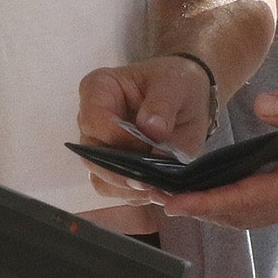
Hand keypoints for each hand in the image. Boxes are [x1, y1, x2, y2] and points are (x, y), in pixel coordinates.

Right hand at [74, 56, 216, 199]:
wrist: (187, 99)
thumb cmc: (175, 83)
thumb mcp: (174, 84)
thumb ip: (162, 104)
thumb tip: (153, 130)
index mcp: (98, 90)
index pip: (95, 120)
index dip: (118, 138)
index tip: (148, 144)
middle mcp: (91, 121)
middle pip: (91, 156)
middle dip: (121, 172)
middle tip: (150, 180)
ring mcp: (100, 148)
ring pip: (99, 179)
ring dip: (127, 188)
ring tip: (155, 186)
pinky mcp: (113, 168)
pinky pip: (115, 190)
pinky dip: (134, 195)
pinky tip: (155, 188)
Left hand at [157, 90, 277, 230]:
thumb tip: (260, 104)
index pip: (242, 199)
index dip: (205, 202)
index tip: (173, 202)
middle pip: (239, 214)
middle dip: (199, 210)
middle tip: (160, 201)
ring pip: (250, 216)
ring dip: (215, 212)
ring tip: (182, 202)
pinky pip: (264, 210)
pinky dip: (237, 207)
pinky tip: (223, 196)